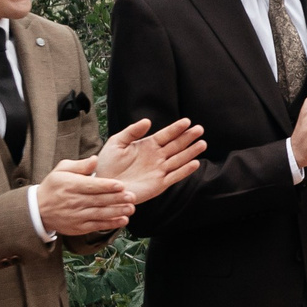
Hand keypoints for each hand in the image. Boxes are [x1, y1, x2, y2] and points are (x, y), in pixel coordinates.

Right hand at [37, 164, 132, 237]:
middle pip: (99, 200)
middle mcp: (74, 201)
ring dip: (117, 212)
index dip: (107, 186)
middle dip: (117, 199)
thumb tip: (95, 159)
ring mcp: (77, 215)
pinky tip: (122, 220)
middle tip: (132, 196)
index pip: (91, 185)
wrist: (38, 210)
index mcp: (71, 185)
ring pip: (100, 214)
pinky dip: (110, 224)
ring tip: (131, 209)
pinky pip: (97, 225)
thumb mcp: (62, 170)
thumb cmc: (53, 186)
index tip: (121, 185)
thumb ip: (80, 165)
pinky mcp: (79, 227)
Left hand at [85, 116, 205, 202]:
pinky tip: (195, 163)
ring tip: (202, 144)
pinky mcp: (159, 184)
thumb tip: (148, 121)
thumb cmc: (108, 163)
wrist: (104, 185)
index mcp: (148, 145)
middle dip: (188, 137)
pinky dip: (185, 170)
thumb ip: (132, 131)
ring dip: (191, 152)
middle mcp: (157, 156)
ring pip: (179, 159)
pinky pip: (175, 176)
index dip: (176, 128)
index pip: (166, 135)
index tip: (187, 121)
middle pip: (176, 145)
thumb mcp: (117, 143)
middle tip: (200, 129)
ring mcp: (159, 170)